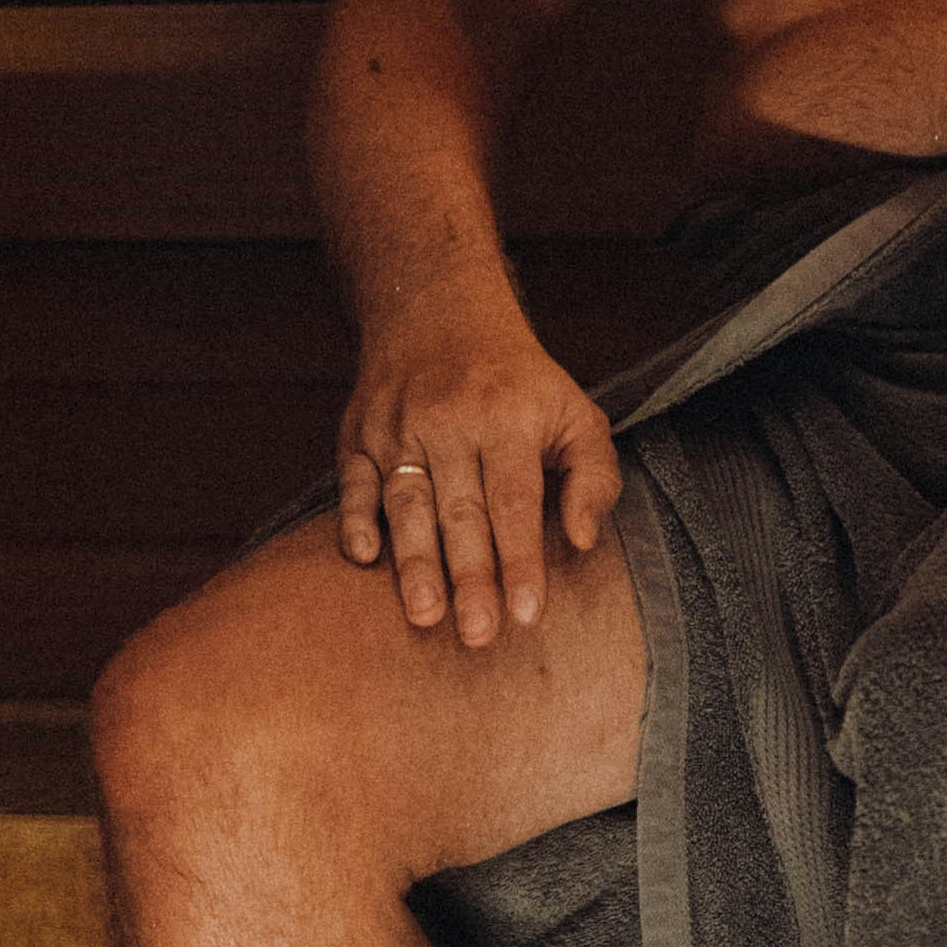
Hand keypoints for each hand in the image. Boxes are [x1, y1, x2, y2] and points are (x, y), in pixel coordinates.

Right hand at [338, 309, 621, 642]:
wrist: (438, 310)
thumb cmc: (520, 382)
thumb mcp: (575, 411)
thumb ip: (594, 475)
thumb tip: (584, 540)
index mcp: (508, 419)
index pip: (515, 503)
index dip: (519, 561)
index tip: (525, 616)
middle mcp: (450, 422)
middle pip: (461, 512)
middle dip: (470, 578)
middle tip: (478, 636)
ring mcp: (398, 427)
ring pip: (407, 504)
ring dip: (414, 563)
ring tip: (425, 616)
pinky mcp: (359, 433)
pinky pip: (352, 482)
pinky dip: (354, 520)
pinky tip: (364, 559)